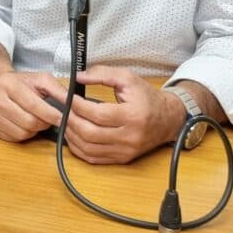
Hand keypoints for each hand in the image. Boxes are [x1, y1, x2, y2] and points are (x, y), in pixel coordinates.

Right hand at [0, 71, 68, 141]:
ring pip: (22, 133)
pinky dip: (23, 133)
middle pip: (29, 122)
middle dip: (44, 123)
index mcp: (8, 84)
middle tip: (48, 118)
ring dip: (34, 129)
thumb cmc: (21, 82)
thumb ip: (58, 90)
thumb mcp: (40, 79)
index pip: (34, 105)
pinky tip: (23, 123)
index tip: (63, 118)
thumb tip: (74, 103)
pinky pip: (14, 138)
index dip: (51, 114)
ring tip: (34, 118)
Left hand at [63, 65, 185, 163]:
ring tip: (65, 120)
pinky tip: (73, 136)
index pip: (98, 114)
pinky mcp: (122, 158)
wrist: (168, 119)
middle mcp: (130, 137)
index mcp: (133, 116)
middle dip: (71, 120)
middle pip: (91, 133)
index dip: (78, 105)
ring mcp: (126, 150)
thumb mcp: (127, 78)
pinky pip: (94, 158)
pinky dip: (79, 148)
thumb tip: (77, 77)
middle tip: (63, 109)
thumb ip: (102, 74)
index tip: (67, 96)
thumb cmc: (147, 98)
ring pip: (89, 148)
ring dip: (71, 135)